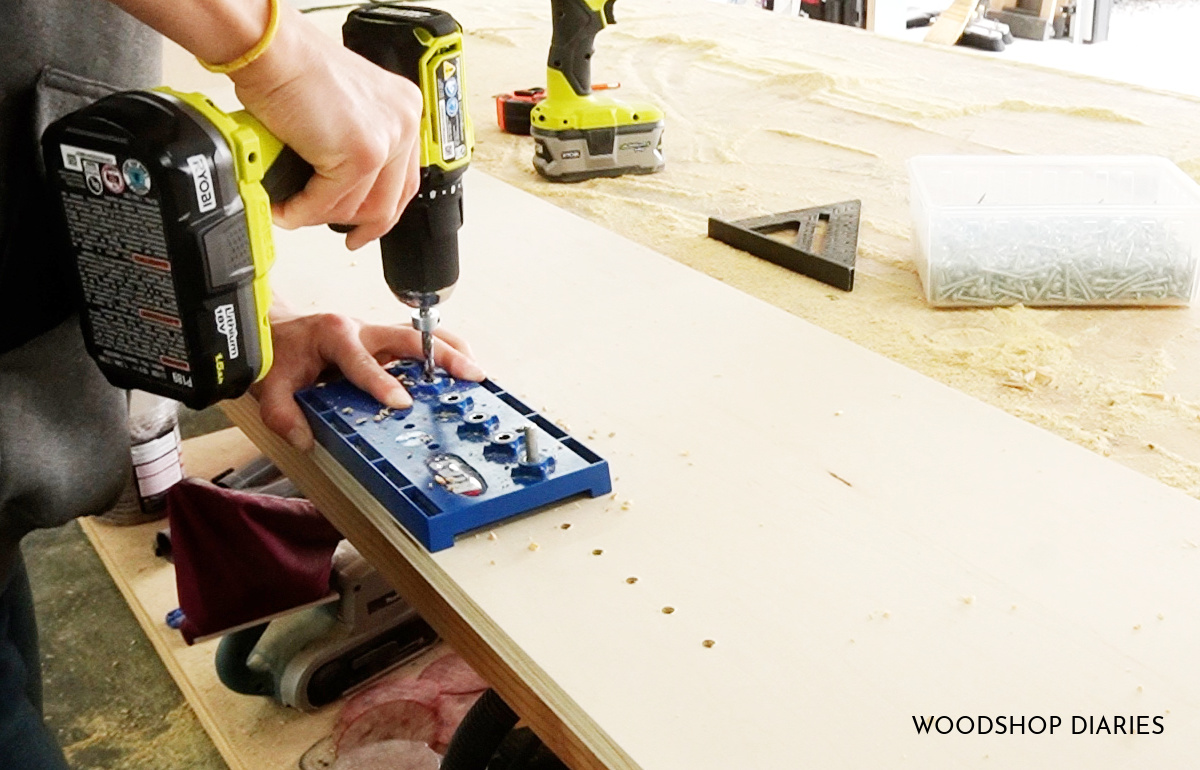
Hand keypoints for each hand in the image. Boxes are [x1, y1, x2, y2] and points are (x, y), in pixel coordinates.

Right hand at [230, 5, 422, 249]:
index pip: (405, 178)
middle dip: (358, 223)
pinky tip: (286, 207)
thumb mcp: (343, 111)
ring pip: (359, 207)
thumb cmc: (293, 70)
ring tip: (297, 209)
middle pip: (389, 200)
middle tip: (343, 235)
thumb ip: (355, 143)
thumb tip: (346, 188)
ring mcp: (386, 139)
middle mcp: (403, 123)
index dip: (385, 210)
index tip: (369, 227)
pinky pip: (329, 202)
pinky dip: (303, 211)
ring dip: (322, 215)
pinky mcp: (361, 155)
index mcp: (404, 110)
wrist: (273, 52)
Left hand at [255, 313, 484, 450]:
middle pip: (409, 338)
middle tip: (470, 374)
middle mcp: (360, 330)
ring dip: (450, 351)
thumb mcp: (268, 384)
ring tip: (475, 371)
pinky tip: (458, 372)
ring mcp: (376, 335)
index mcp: (333, 336)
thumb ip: (283, 414)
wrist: (277, 330)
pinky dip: (442, 354)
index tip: (401, 402)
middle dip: (442, 356)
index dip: (382, 381)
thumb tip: (305, 438)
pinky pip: (419, 344)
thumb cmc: (279, 352)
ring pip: (421, 336)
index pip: (361, 360)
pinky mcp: (385, 343)